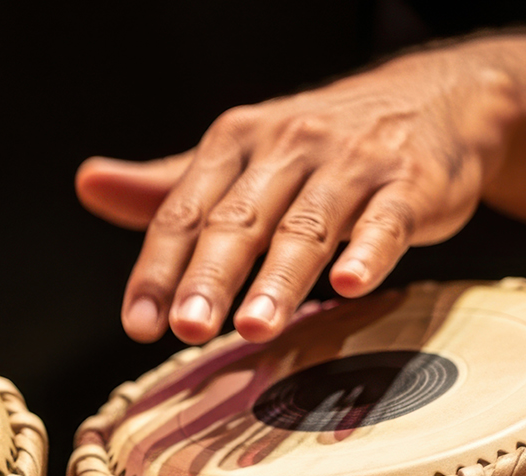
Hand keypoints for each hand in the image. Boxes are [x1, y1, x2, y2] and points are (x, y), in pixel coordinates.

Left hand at [77, 49, 518, 344]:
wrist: (436, 98)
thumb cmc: (320, 146)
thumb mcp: (238, 156)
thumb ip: (167, 186)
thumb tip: (88, 184)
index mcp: (235, 142)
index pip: (184, 212)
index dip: (158, 269)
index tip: (138, 322)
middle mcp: (288, 146)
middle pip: (240, 220)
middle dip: (210, 276)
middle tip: (187, 327)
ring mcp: (352, 164)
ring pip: (308, 225)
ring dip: (280, 278)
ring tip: (254, 326)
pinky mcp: (412, 183)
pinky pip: (387, 219)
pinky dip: (369, 250)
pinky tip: (352, 284)